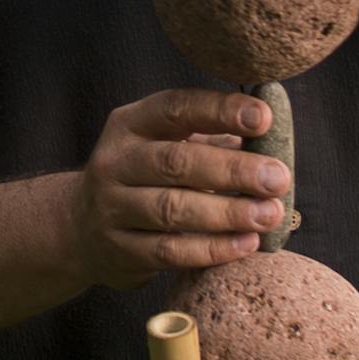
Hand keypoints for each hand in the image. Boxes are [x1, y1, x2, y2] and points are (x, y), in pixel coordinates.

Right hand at [69, 89, 291, 288]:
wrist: (80, 226)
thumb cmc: (144, 175)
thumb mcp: (164, 143)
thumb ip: (211, 138)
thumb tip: (272, 136)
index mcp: (130, 123)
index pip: (176, 108)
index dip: (220, 111)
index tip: (263, 117)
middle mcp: (116, 161)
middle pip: (177, 162)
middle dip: (233, 170)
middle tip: (278, 178)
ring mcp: (112, 207)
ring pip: (173, 209)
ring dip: (228, 213)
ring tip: (270, 214)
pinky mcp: (119, 251)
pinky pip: (170, 251)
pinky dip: (213, 249)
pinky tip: (246, 243)